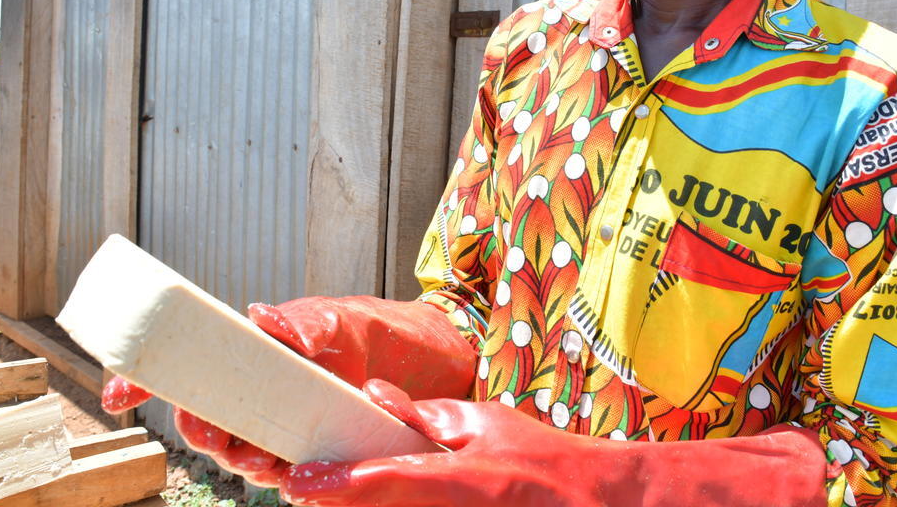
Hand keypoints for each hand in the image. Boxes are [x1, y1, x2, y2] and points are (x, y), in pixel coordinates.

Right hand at [100, 297, 476, 487]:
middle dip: (200, 430)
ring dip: (239, 459)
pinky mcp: (313, 452)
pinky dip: (281, 480)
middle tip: (212, 428)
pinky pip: (284, 475)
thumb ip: (302, 321)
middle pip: (206, 421)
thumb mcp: (336, 317)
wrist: (428, 357)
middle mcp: (258, 394)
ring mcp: (283, 426)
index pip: (186, 371)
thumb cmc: (371, 329)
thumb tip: (261, 319)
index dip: (141, 382)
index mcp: (250, 355)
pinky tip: (291, 476)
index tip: (114, 395)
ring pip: (239, 453)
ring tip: (260, 456)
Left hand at [280, 380, 828, 506]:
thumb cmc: (545, 463)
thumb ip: (427, 417)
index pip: (390, 480)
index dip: (338, 485)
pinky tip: (393, 500)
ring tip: (347, 492)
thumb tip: (376, 400)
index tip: (298, 482)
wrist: (598, 506)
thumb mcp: (486, 423)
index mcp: (464, 479)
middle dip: (345, 502)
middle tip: (314, 489)